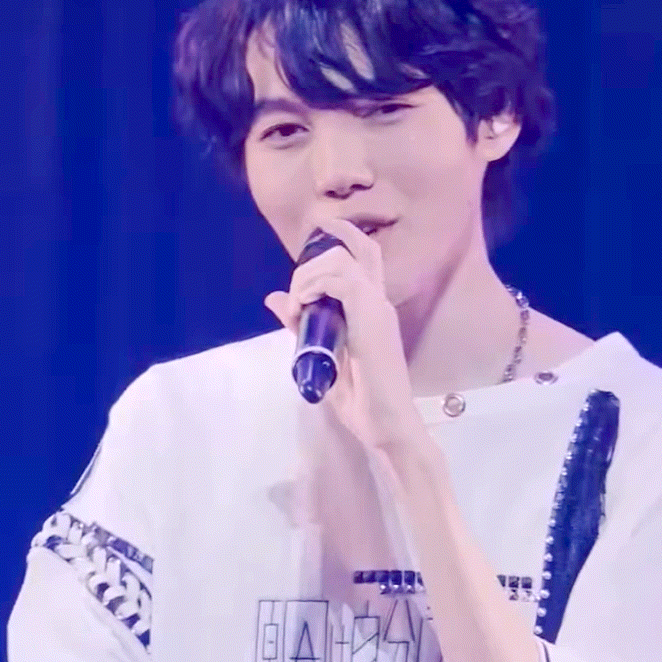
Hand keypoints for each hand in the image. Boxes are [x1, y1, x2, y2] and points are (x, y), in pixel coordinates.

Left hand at [264, 216, 417, 451]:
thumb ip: (300, 326)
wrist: (388, 426)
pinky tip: (303, 310)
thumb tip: (273, 298)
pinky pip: (340, 281)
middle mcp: (378, 301)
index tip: (312, 239)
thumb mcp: (319, 355)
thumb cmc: (362, 400)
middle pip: (357, 247)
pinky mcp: (372, 319)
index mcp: (372, 308)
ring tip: (298, 308)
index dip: (342, 235)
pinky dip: (313, 287)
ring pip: (340, 260)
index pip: (365, 255)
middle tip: (297, 297)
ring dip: (308, 276)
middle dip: (314, 259)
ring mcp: (377, 308)